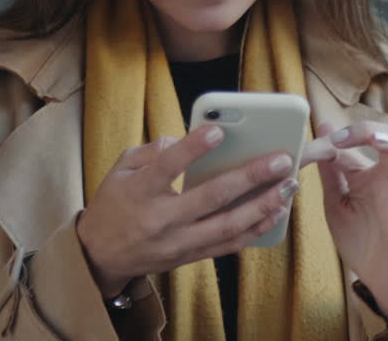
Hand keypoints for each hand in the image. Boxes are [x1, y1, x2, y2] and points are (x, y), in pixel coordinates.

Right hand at [75, 125, 299, 297]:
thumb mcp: (120, 169)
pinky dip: (255, 229)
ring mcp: (178, 242)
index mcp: (140, 192)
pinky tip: (275, 212)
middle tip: (280, 159)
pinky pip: (229, 245)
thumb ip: (152, 151)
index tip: (219, 130)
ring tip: (288, 186)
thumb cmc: (114, 204)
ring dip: (263, 205)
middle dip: (250, 177)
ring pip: (228, 226)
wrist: (100, 256)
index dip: (193, 148)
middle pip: (212, 197)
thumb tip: (184, 141)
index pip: (168, 166)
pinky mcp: (189, 257)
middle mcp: (161, 219)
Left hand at [310, 120, 387, 337]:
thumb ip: (331, 166)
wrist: (377, 278)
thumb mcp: (337, 199)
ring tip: (377, 140)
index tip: (325, 138)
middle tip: (344, 136)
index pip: (370, 138)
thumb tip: (323, 126)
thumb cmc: (361, 238)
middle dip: (375, 130)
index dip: (347, 134)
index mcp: (379, 171)